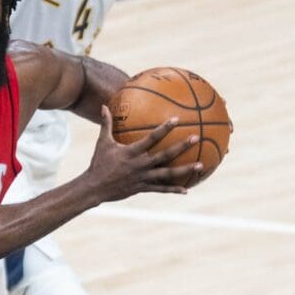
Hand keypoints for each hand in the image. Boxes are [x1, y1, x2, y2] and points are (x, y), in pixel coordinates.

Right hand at [83, 106, 201, 201]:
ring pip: (168, 174)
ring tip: (201, 165)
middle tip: (196, 137)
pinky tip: (186, 189)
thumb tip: (103, 105)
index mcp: (132, 152)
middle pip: (165, 155)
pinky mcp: (143, 188)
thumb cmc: (98, 162)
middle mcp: (140, 165)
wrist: (94, 188)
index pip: (152, 138)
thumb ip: (106, 124)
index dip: (164, 128)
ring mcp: (143, 178)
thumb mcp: (102, 142)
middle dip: (181, 146)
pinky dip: (173, 189)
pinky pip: (161, 189)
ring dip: (185, 170)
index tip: (177, 119)